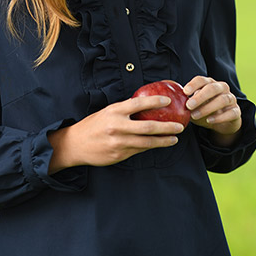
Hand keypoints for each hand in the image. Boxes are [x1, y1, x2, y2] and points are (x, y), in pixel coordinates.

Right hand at [48, 96, 183, 172]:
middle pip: (148, 126)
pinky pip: (138, 150)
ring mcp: (119, 142)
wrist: (75, 145)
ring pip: (146, 142)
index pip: (138, 104)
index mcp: (114, 111)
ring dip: (163, 141)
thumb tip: (144, 104)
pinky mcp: (119, 155)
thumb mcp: (107, 112)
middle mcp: (117, 126)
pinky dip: (150, 147)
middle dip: (166, 127)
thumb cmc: (93, 125)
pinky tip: (159, 145)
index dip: (155, 102)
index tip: (168, 101)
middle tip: (179, 126)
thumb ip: (124, 110)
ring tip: (174, 138)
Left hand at [183, 76, 241, 140]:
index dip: (193, 84)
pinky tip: (209, 120)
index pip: (202, 80)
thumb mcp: (195, 106)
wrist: (221, 123)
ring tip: (195, 115)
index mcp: (210, 83)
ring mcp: (231, 99)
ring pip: (223, 99)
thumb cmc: (205, 110)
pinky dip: (220, 117)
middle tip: (189, 105)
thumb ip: (189, 103)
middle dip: (200, 96)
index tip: (185, 92)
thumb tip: (177, 103)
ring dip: (207, 108)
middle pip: (212, 88)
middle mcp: (222, 88)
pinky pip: (231, 113)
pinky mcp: (236, 111)